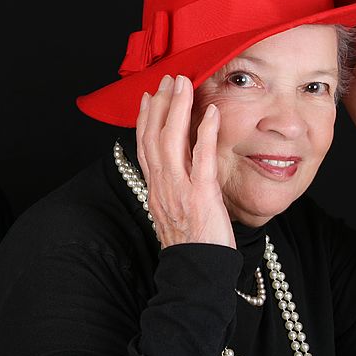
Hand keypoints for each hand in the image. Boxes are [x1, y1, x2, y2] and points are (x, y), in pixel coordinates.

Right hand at [135, 74, 235, 248]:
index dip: (145, 119)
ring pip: (171, 141)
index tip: (149, 98)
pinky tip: (211, 112)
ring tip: (184, 84)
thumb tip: (177, 171)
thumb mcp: (175, 214)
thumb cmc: (191, 248)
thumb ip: (173, 190)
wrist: (195, 275)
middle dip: (159, 105)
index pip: (144, 147)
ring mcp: (179, 189)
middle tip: (167, 80)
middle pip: (153, 137)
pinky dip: (204, 132)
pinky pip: (201, 157)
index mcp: (156, 190)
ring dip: (177, 108)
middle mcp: (162, 186)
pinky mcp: (201, 195)